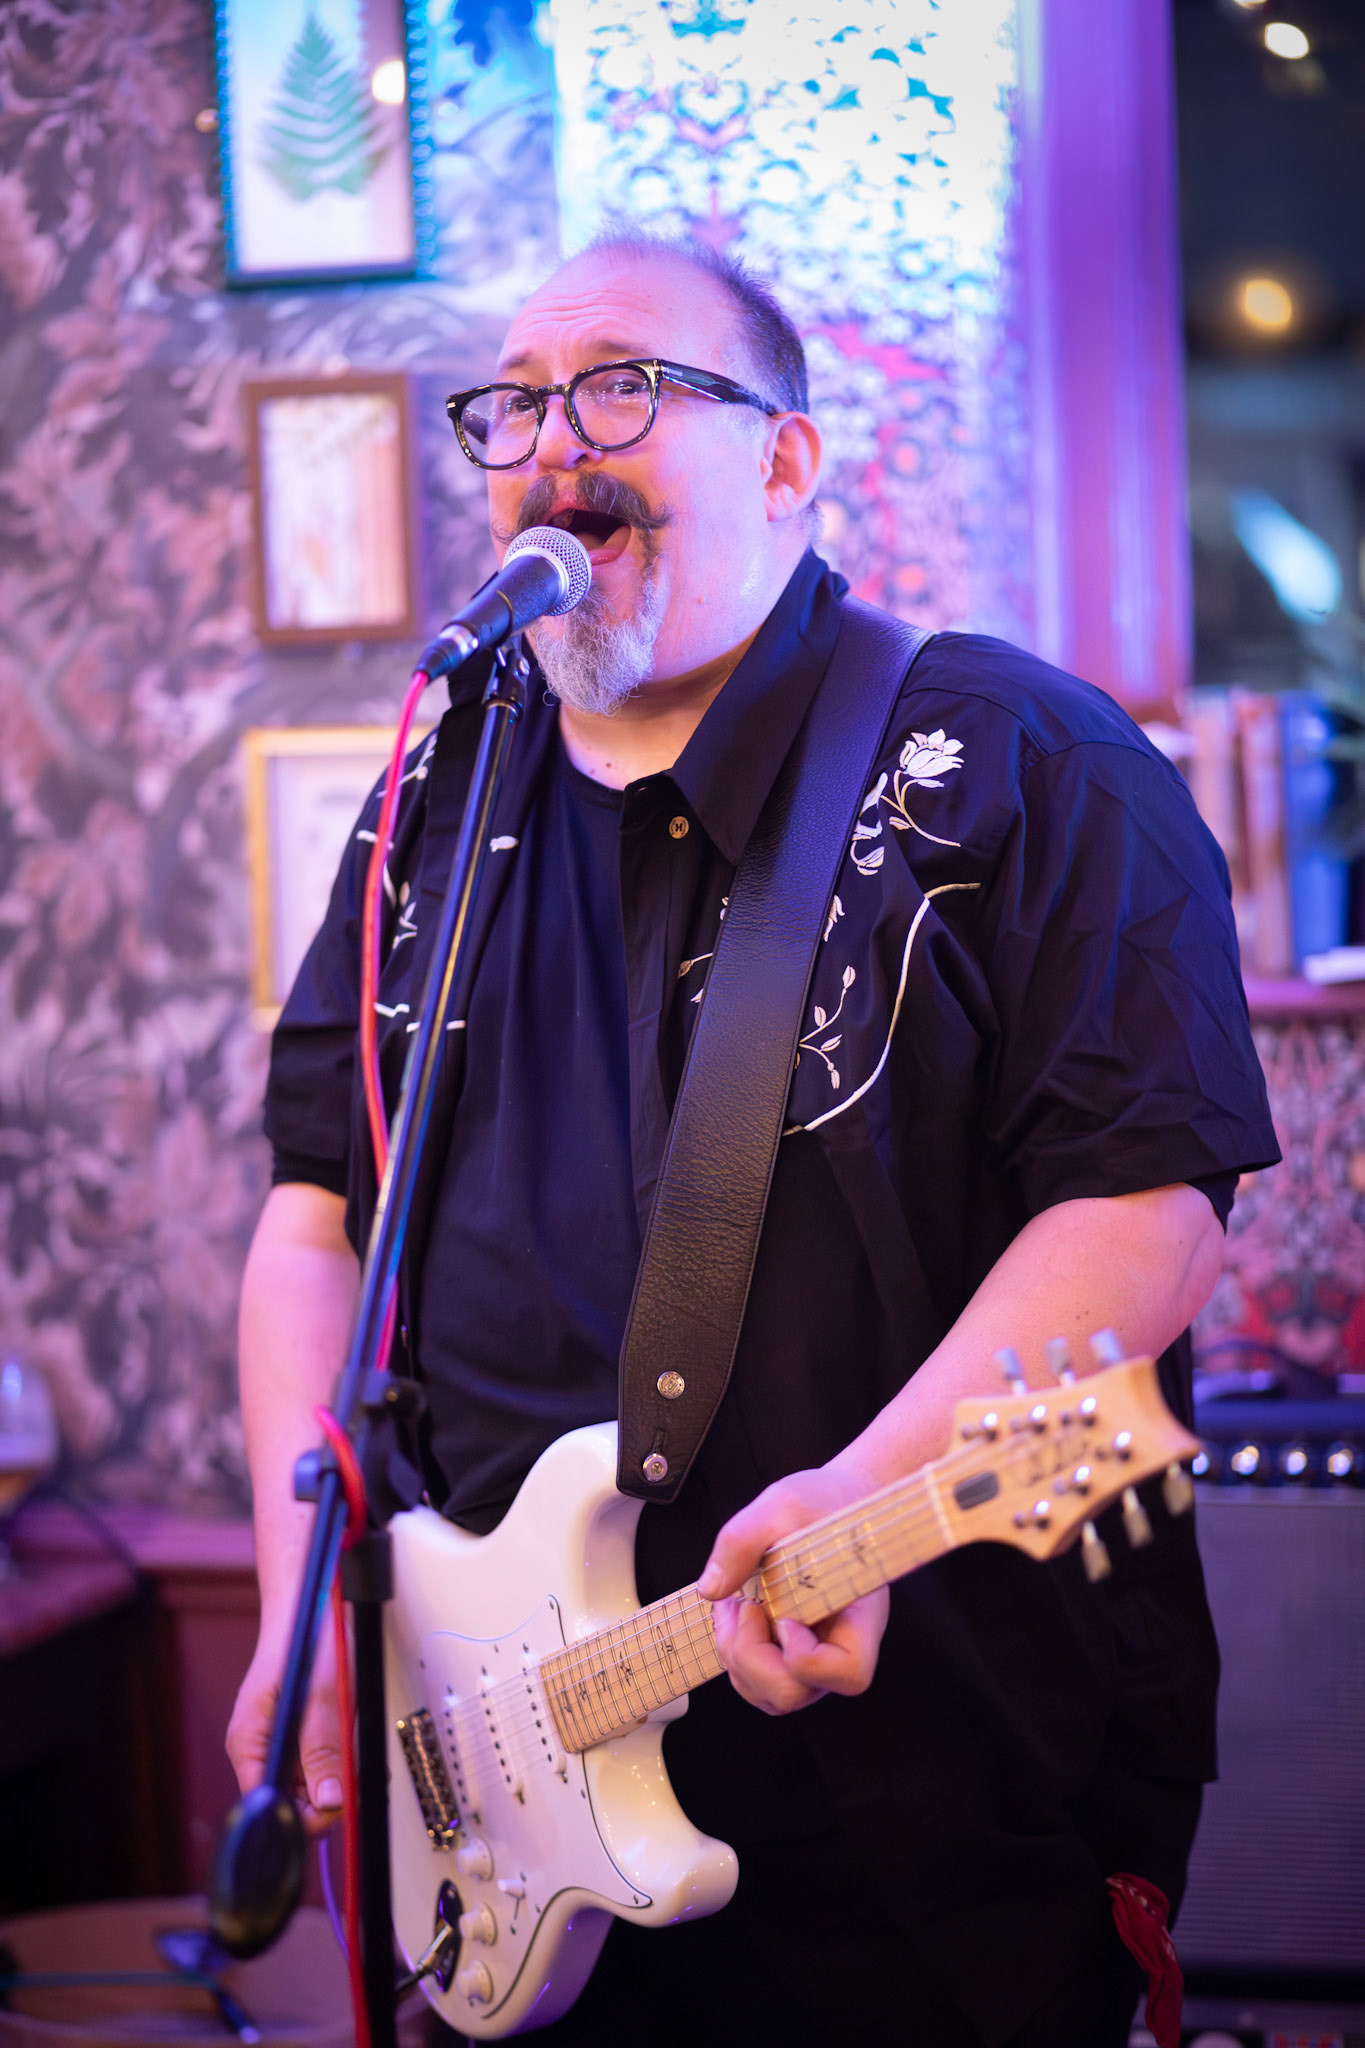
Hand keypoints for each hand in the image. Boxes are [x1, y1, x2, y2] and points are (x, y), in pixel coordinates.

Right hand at [226, 1622, 344, 1836]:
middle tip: (355, 1774)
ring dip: (337, 1774)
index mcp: (249, 1741)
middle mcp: (260, 1745)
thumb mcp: (322, 1695)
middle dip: (327, 1793)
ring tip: (356, 1749)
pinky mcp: (300, 1730)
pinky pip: (320, 1759)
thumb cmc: (307, 1634)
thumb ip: (323, 1749)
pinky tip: (354, 1741)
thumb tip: (330, 1800)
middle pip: (291, 1798)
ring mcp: (281, 1738)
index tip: (336, 1804)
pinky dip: (340, 1757)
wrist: (311, 1597)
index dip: (303, 1814)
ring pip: (309, 1782)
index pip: (268, 1803)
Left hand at [697, 1463, 890, 1716]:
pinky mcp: (792, 1653)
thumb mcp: (783, 1503)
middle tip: (743, 1606)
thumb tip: (711, 1588)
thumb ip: (743, 1539)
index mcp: (859, 1613)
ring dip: (737, 1656)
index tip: (785, 1616)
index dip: (807, 1659)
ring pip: (773, 1695)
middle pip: (795, 1693)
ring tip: (733, 1605)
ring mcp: (817, 1655)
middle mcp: (841, 1645)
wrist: (836, 1502)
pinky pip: (759, 1682)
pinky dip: (737, 1655)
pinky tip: (735, 1613)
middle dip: (750, 1657)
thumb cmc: (824, 1503)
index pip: (848, 1672)